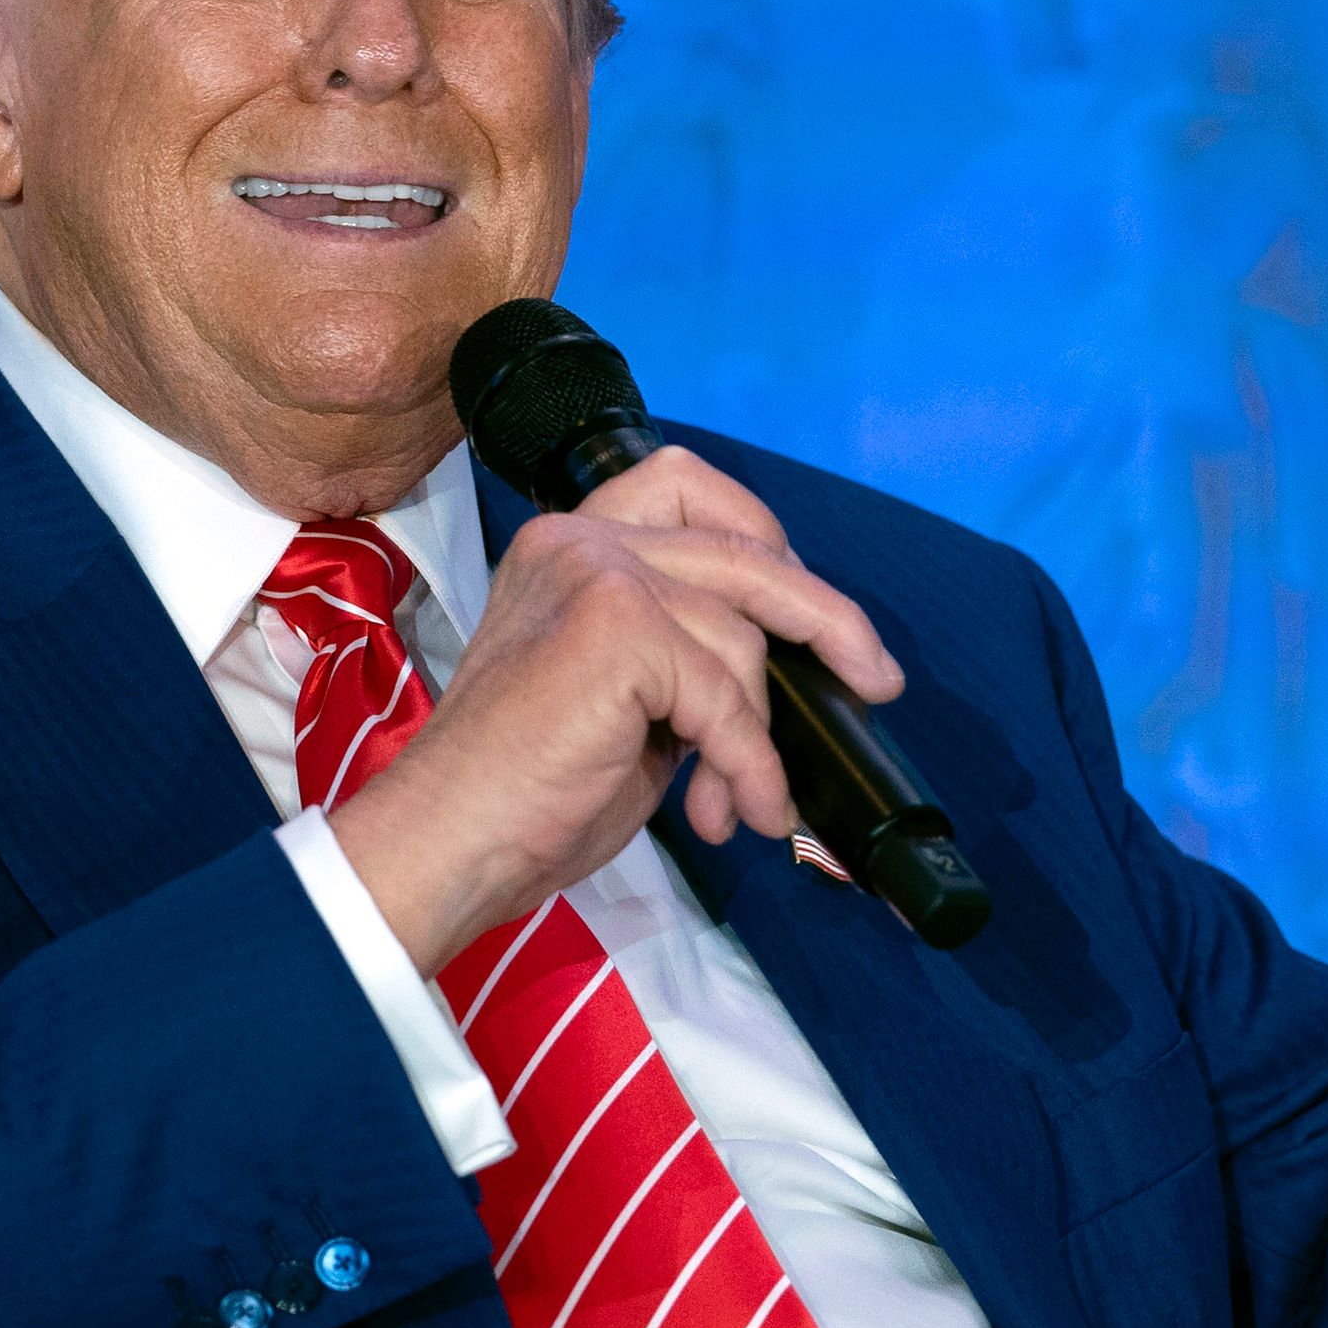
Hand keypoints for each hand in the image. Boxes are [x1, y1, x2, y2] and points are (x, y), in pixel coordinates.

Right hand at [330, 447, 904, 972]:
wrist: (451, 841)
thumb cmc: (524, 792)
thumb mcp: (621, 700)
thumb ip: (683, 658)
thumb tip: (781, 674)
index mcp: (570, 547)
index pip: (685, 486)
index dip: (763, 535)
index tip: (807, 604)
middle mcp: (579, 541)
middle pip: (744, 551)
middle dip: (827, 617)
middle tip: (875, 680)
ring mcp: (596, 575)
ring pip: (741, 640)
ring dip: (756, 737)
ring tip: (732, 805)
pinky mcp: (615, 626)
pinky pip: (726, 697)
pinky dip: (745, 764)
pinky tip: (729, 813)